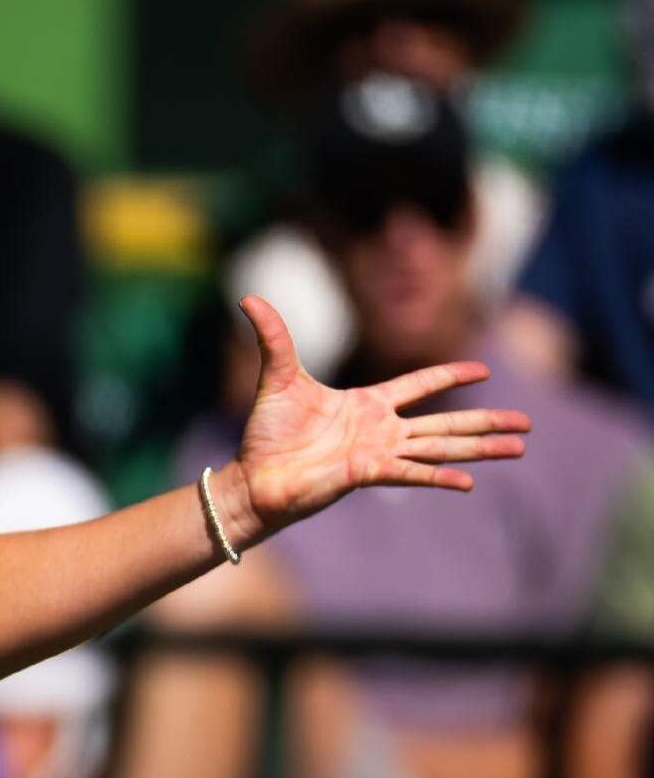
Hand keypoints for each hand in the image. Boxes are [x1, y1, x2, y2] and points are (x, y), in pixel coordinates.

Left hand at [225, 295, 531, 541]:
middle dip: (485, 421)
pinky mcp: (367, 473)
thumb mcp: (276, 377)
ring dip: (480, 448)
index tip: (483, 370)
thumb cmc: (267, 434)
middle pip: (445, 422)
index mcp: (366, 404)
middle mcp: (380, 429)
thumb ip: (274, 337)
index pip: (419, 386)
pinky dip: (438, 476)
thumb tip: (250, 296)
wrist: (253, 478)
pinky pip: (410, 473)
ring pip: (440, 448)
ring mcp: (378, 453)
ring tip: (518, 448)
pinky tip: (469, 481)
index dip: (449, 376)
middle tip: (527, 423)